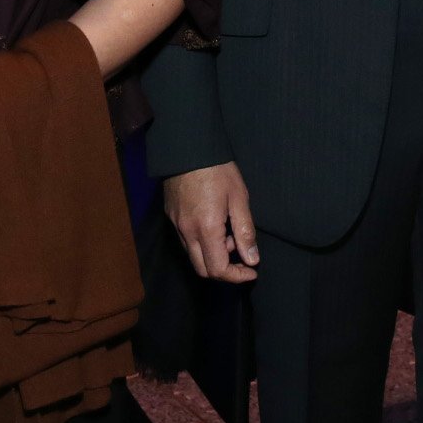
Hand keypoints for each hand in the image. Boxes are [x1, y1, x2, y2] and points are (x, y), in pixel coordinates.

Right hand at [165, 162, 259, 282]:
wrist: (187, 146)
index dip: (236, 276)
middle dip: (224, 271)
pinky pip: (186, 241)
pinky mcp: (171, 216)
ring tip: (229, 235)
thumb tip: (252, 259)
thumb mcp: (239, 198)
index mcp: (206, 229)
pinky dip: (202, 244)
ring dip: (212, 256)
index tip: (252, 271)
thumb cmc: (217, 169)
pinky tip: (215, 226)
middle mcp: (187, 232)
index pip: (218, 269)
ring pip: (192, 256)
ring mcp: (176, 225)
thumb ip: (245, 231)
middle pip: (202, 270)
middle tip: (242, 257)